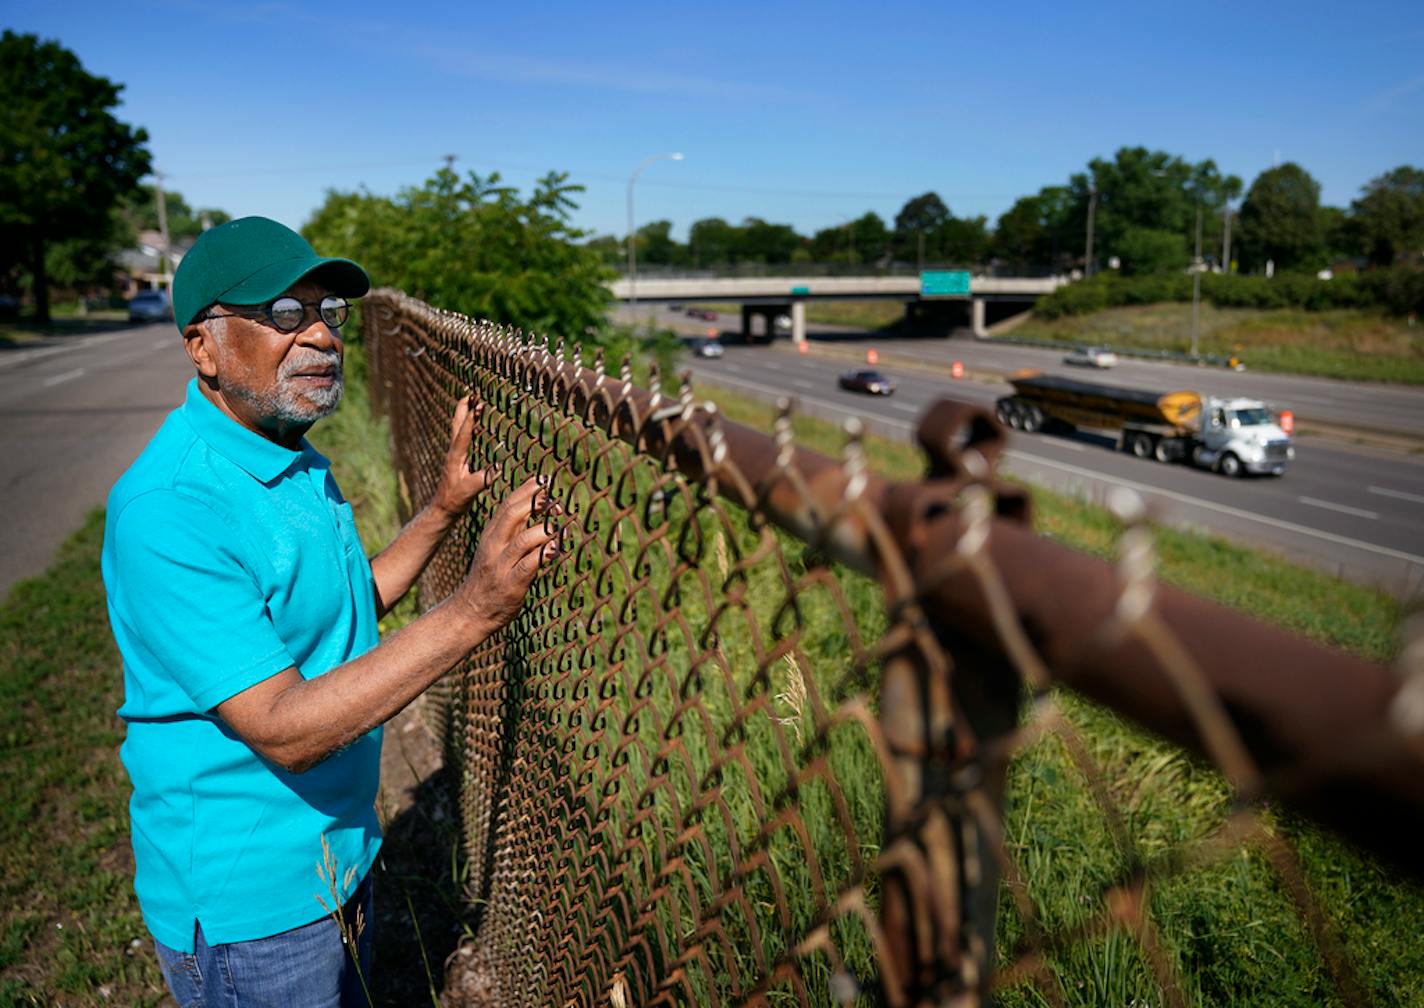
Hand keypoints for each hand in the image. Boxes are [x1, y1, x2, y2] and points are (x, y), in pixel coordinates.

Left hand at [432, 394, 496, 518]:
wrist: (442, 509)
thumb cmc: (455, 501)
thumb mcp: (469, 491)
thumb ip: (481, 479)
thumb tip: (496, 469)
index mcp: (456, 457)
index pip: (464, 433)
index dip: (471, 419)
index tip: (478, 404)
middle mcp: (453, 452)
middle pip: (457, 423)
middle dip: (464, 407)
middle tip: (471, 393)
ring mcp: (454, 454)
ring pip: (457, 428)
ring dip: (464, 413)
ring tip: (471, 401)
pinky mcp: (457, 459)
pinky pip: (462, 435)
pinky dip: (467, 425)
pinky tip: (472, 425)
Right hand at [453, 476, 561, 631]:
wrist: (470, 611)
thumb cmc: (490, 578)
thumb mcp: (498, 549)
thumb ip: (516, 531)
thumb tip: (540, 509)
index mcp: (491, 534)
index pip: (508, 504)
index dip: (527, 490)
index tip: (545, 480)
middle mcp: (494, 546)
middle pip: (512, 515)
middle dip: (534, 502)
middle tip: (555, 498)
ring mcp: (501, 566)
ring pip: (522, 540)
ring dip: (543, 530)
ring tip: (559, 525)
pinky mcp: (511, 585)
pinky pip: (528, 566)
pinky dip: (543, 555)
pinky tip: (556, 550)